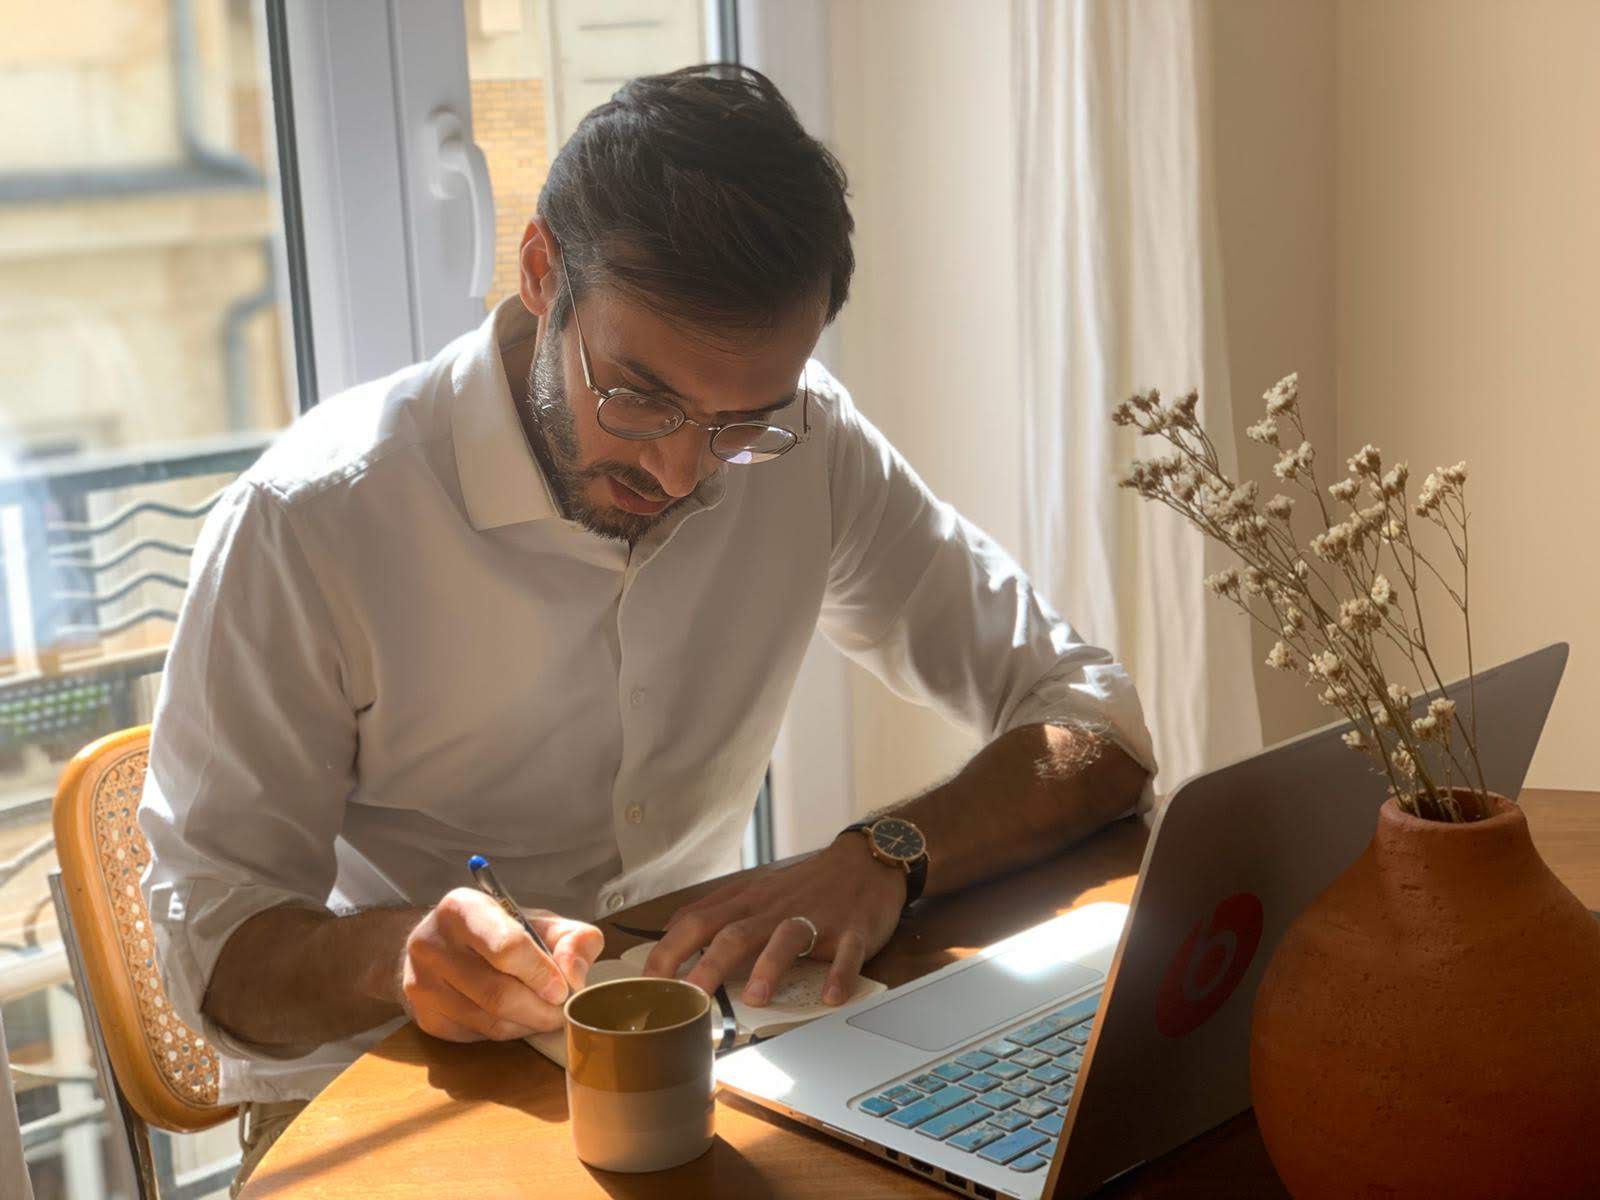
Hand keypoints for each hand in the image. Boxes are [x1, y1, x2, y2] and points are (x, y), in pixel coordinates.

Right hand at [400, 888, 602, 1041]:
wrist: (440, 945)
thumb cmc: (498, 931)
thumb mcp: (539, 921)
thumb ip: (571, 939)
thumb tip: (574, 976)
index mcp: (462, 908)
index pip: (506, 947)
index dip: (541, 973)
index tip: (563, 988)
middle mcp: (432, 944)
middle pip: (498, 993)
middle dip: (541, 1009)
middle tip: (562, 1010)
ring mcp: (422, 984)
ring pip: (489, 1020)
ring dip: (528, 1024)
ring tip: (545, 1013)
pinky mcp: (425, 1017)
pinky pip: (478, 1035)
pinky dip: (508, 1032)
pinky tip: (517, 1018)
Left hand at [641, 834, 904, 1006]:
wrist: (864, 861)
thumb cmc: (803, 885)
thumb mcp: (753, 889)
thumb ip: (714, 910)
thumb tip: (667, 930)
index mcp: (747, 902)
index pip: (697, 922)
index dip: (668, 951)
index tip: (646, 983)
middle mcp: (775, 910)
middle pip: (735, 933)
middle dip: (709, 965)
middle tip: (688, 998)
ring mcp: (815, 918)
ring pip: (786, 939)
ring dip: (771, 967)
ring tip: (757, 998)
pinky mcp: (851, 930)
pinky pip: (846, 953)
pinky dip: (839, 974)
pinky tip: (831, 996)